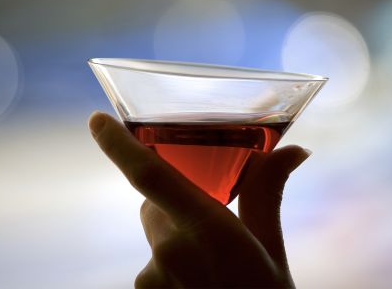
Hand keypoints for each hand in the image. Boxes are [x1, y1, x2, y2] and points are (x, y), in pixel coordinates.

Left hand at [89, 112, 309, 287]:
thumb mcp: (270, 248)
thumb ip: (268, 193)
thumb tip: (296, 151)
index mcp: (207, 230)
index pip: (150, 177)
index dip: (118, 145)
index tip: (96, 120)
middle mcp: (170, 253)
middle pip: (154, 205)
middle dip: (175, 202)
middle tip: (212, 225)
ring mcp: (153, 280)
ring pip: (155, 238)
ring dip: (175, 240)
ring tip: (213, 268)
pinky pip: (152, 266)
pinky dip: (171, 266)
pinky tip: (200, 284)